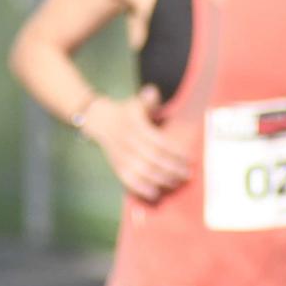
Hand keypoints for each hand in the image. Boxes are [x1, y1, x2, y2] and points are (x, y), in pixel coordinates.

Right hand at [84, 85, 191, 201]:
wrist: (97, 120)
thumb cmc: (124, 112)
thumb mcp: (135, 103)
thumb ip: (147, 100)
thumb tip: (153, 92)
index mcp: (135, 127)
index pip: (158, 143)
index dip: (174, 153)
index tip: (188, 160)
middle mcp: (128, 142)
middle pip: (153, 159)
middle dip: (172, 169)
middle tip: (187, 175)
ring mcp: (121, 155)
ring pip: (142, 171)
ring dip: (160, 180)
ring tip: (175, 184)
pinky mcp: (116, 165)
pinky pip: (128, 179)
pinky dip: (141, 188)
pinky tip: (154, 194)